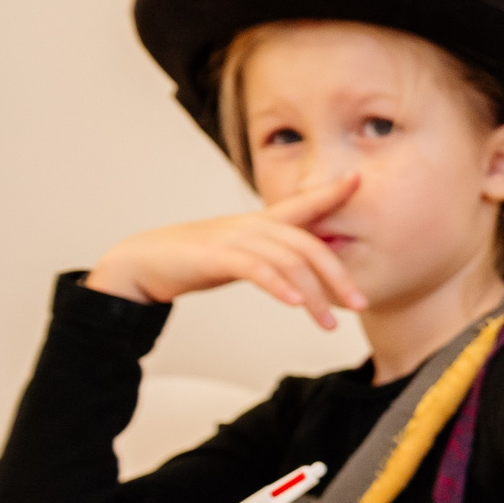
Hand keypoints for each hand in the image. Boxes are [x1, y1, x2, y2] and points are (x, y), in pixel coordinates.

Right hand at [84, 177, 368, 329]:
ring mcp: (233, 239)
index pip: (303, 204)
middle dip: (339, 276)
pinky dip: (278, 286)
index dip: (331, 192)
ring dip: (313, 294)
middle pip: (308, 245)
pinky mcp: (214, 256)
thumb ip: (272, 258)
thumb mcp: (241, 254)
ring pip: (287, 261)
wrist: (142, 263)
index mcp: (260, 223)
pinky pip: (255, 269)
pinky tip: (295, 304)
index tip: (358, 179)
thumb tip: (305, 275)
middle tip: (361, 304)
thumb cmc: (195, 260)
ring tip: (328, 323)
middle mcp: (252, 226)